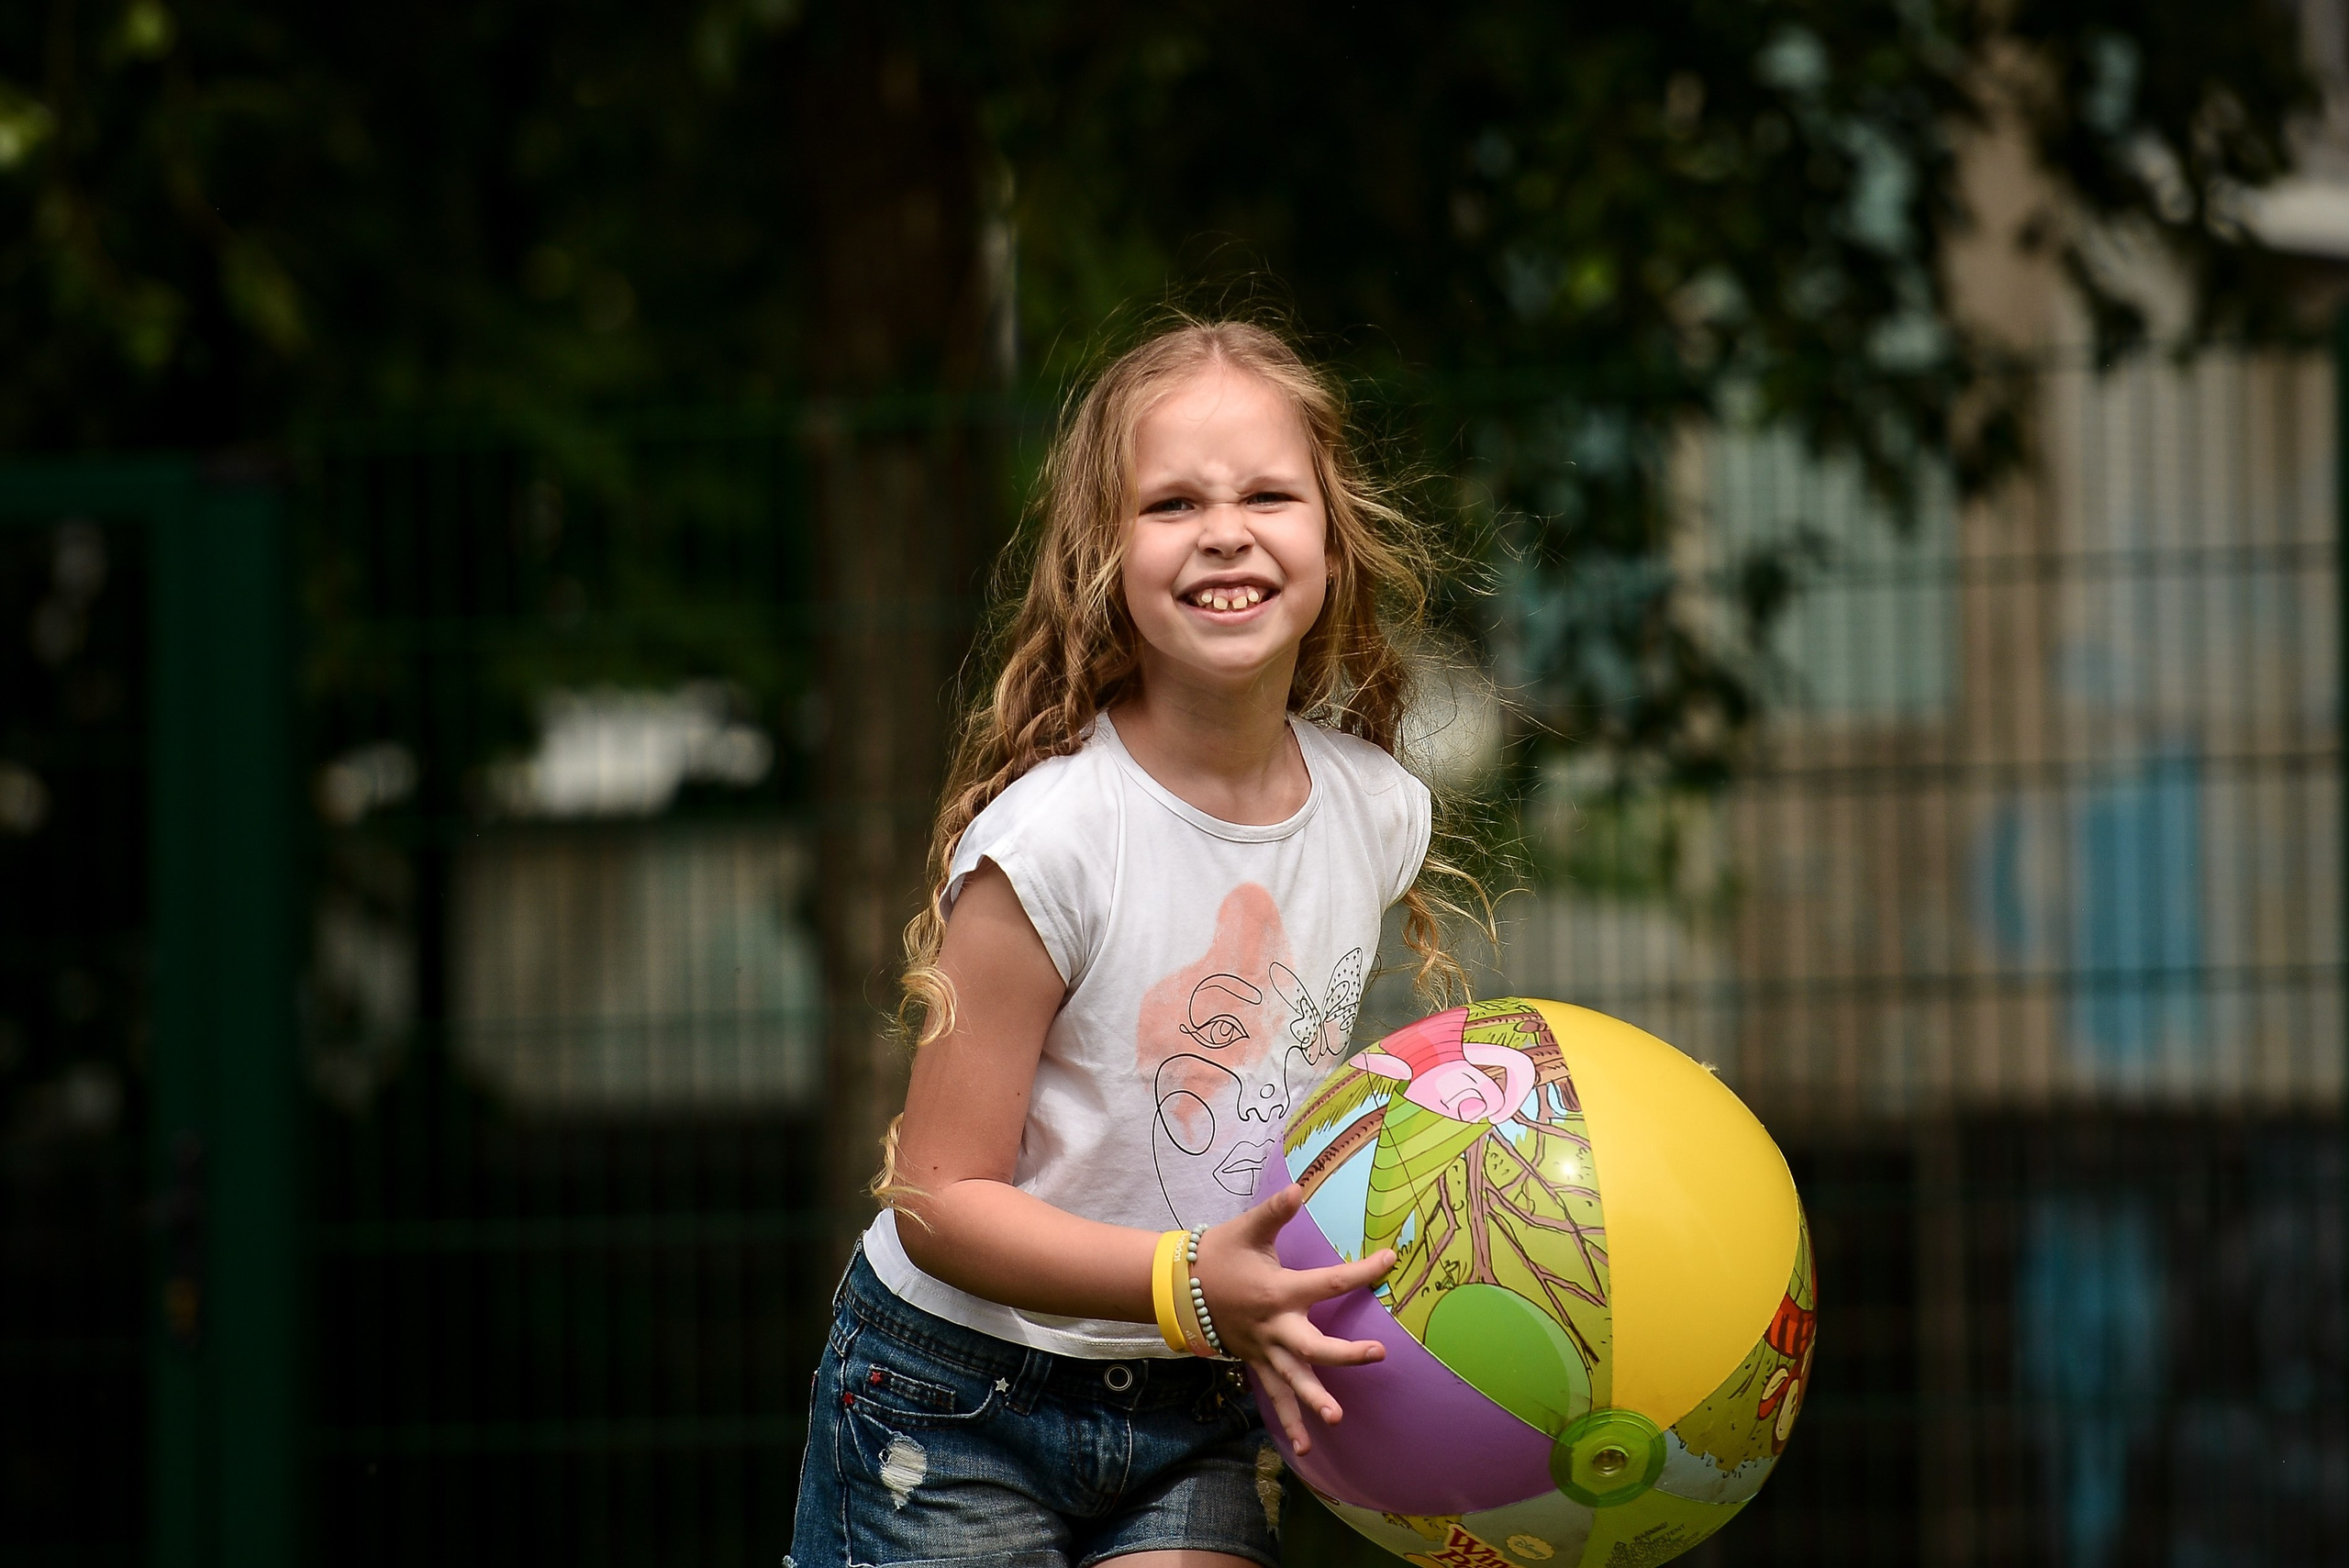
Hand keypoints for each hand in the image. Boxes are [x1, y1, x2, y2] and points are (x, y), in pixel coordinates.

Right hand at [1193, 1183, 1394, 1453]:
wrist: (1179, 1286)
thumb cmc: (1218, 1254)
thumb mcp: (1247, 1229)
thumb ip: (1274, 1212)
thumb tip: (1298, 1187)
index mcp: (1279, 1291)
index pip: (1329, 1281)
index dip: (1362, 1270)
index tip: (1390, 1261)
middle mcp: (1275, 1326)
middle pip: (1314, 1346)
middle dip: (1345, 1353)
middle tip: (1377, 1354)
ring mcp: (1264, 1349)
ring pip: (1292, 1380)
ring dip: (1312, 1401)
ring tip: (1335, 1419)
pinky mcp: (1256, 1362)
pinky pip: (1274, 1395)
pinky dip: (1288, 1421)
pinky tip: (1303, 1447)